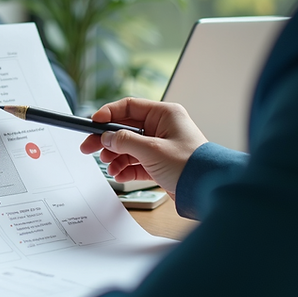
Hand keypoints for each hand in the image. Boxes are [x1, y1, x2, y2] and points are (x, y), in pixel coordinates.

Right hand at [79, 97, 207, 196]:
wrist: (208, 190)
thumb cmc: (191, 165)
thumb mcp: (152, 150)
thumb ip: (125, 141)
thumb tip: (107, 137)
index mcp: (164, 114)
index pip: (129, 106)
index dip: (109, 114)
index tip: (93, 123)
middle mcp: (162, 127)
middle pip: (125, 128)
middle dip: (106, 139)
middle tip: (88, 147)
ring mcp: (160, 145)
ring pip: (129, 146)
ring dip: (116, 156)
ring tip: (110, 166)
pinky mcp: (160, 163)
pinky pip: (136, 162)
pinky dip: (125, 168)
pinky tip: (120, 174)